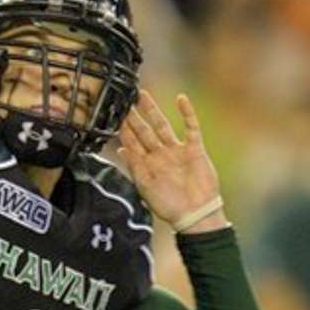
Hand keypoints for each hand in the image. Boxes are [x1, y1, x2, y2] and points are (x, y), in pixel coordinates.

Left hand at [117, 90, 227, 232]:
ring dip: (153, 111)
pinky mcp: (194, 149)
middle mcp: (160, 155)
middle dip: (134, 116)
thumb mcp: (145, 187)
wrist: (195, 214)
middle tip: (124, 100)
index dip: (124, 129)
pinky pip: (191, 127)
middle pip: (145, 131)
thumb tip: (120, 149)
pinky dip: (187, 113)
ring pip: (163, 125)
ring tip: (143, 95)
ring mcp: (177, 151)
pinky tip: (181, 99)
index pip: (132, 143)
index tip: (114, 114)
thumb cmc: (169, 205)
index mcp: (147, 165)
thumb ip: (134, 166)